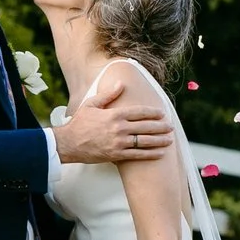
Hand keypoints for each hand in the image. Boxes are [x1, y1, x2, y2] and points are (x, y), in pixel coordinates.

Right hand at [55, 75, 171, 164]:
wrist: (68, 143)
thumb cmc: (79, 123)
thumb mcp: (92, 104)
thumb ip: (108, 95)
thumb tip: (121, 84)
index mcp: (114, 114)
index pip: (139, 112)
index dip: (153, 113)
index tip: (162, 113)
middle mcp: (119, 128)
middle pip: (146, 126)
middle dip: (161, 127)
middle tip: (171, 126)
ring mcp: (119, 142)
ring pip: (144, 141)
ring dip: (159, 140)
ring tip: (169, 140)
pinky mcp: (117, 155)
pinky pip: (138, 155)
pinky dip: (151, 154)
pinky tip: (160, 153)